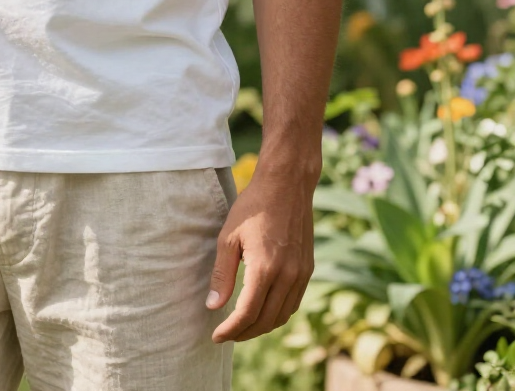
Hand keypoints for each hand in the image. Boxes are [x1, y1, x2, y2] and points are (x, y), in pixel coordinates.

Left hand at [206, 165, 314, 342]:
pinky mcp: (308, 268)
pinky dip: (278, 313)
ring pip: (283, 315)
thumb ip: (222, 274)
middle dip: (245, 333)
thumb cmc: (252, 207)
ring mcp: (301, 273)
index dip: (231, 329)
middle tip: (226, 335)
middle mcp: (288, 275)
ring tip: (242, 326)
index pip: (248, 313)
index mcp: (265, 268)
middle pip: (267, 320)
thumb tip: (213, 307)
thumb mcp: (228, 237)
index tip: (216, 336)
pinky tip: (263, 310)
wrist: (286, 185)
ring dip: (262, 326)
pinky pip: (294, 302)